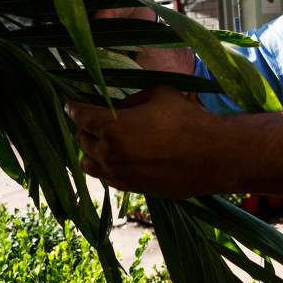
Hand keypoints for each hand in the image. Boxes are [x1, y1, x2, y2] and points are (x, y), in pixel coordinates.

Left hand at [64, 85, 219, 197]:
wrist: (213, 156)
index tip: (70, 105)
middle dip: (85, 128)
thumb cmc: (189, 120)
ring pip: (88, 164)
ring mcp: (120, 174)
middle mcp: (110, 153)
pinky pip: (108, 177)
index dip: (73, 108)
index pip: (81, 116)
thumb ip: (133, 99)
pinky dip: (108, 166)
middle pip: (82, 140)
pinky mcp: (132, 188)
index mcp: (113, 127)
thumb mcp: (159, 93)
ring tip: (104, 143)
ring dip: (92, 151)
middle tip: (95, 120)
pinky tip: (121, 157)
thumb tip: (120, 107)